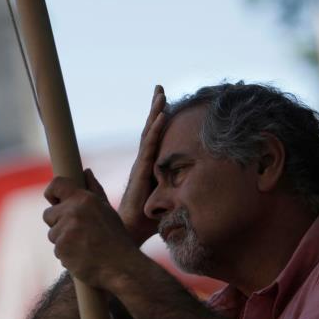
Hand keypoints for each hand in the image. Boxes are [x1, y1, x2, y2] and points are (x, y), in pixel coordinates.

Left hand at [43, 169, 138, 288]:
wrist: (121, 266)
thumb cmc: (116, 238)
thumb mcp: (107, 210)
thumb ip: (94, 190)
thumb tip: (86, 171)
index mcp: (84, 198)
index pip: (56, 184)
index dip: (51, 192)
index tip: (53, 200)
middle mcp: (73, 211)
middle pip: (48, 214)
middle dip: (58, 223)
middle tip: (78, 233)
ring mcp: (65, 230)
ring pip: (52, 234)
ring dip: (63, 240)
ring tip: (84, 246)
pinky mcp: (61, 248)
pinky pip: (56, 250)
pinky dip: (66, 254)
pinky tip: (82, 256)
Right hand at [118, 85, 166, 244]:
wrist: (132, 229)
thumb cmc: (147, 218)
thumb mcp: (165, 200)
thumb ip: (172, 191)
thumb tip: (186, 188)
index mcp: (148, 165)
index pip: (154, 138)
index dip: (158, 120)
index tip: (166, 102)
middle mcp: (143, 160)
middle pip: (150, 129)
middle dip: (156, 108)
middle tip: (160, 89)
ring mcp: (141, 163)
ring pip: (149, 132)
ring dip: (156, 112)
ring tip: (162, 94)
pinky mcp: (142, 168)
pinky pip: (150, 144)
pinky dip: (156, 129)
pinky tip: (162, 115)